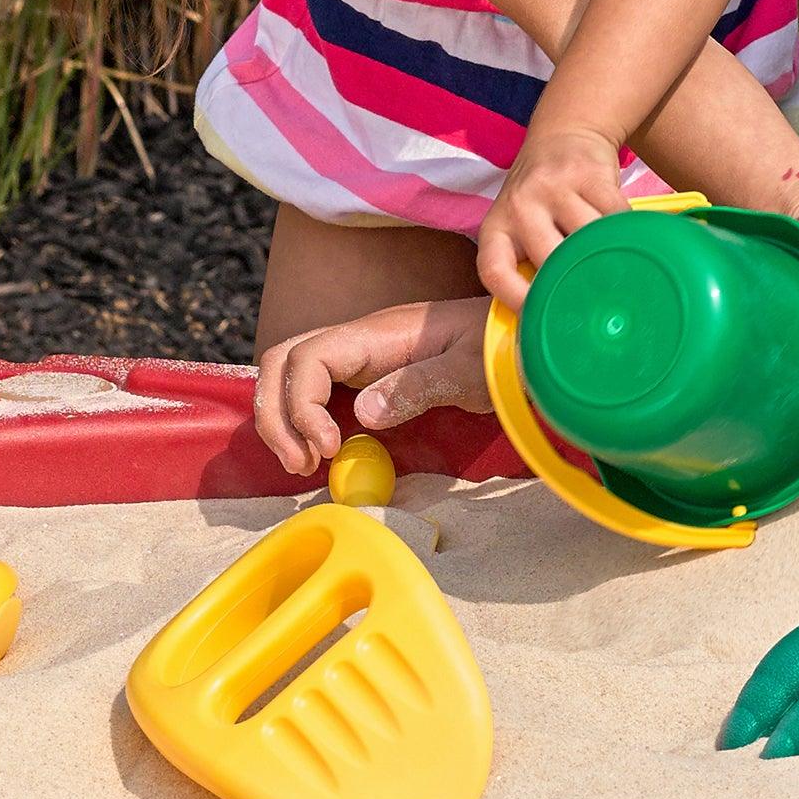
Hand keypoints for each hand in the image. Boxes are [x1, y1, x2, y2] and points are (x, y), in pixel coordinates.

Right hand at [253, 293, 490, 471]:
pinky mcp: (368, 377)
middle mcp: (359, 341)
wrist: (521, 340)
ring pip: (292, 375)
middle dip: (276, 414)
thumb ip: (420, 386)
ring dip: (283, 419)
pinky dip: (303, 420)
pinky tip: (320, 452)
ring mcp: (360, 358)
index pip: (309, 357)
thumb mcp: (470, 368)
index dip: (303, 405)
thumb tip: (362, 413)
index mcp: (378, 334)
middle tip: (299, 465)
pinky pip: (318, 390)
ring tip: (303, 464)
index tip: (329, 449)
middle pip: (283, 362)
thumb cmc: (502, 350)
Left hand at [477, 121, 633, 304]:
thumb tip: (552, 323)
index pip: (495, 271)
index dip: (516, 300)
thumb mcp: (519, 227)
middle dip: (576, 285)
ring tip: (618, 268)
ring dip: (607, 256)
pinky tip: (629, 240)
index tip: (540, 321)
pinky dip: (626, 233)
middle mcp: (519, 205)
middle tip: (598, 308)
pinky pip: (615, 215)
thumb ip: (528, 266)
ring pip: (589, 239)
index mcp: (495, 227)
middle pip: (552, 261)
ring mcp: (554, 186)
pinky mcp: (589, 173)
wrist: (564, 133)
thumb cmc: (541, 197)